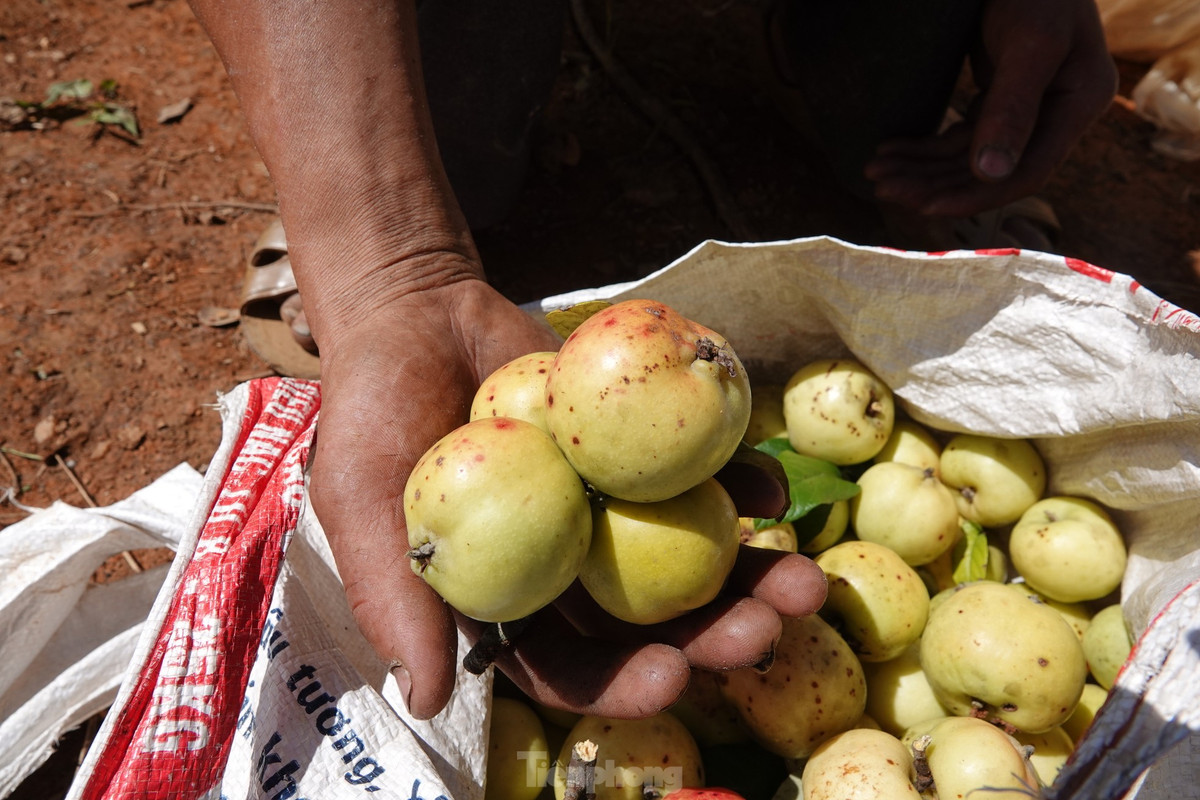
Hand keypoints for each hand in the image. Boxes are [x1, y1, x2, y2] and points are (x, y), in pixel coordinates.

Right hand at [306, 268, 827, 719]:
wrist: (415, 314)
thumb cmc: (373, 410)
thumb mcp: (361, 499)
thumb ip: (393, 596)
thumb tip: (424, 700)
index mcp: (507, 602)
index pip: (568, 667)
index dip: (618, 683)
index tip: (670, 675)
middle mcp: (567, 569)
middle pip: (648, 623)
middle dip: (712, 636)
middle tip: (767, 628)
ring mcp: (610, 512)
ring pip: (689, 558)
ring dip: (751, 575)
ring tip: (808, 579)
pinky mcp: (640, 454)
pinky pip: (699, 475)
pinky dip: (741, 484)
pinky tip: (775, 490)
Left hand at [865, 0, 1116, 216]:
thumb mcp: (1029, 42)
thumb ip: (1013, 106)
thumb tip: (990, 173)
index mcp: (1078, 104)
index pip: (1028, 172)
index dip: (976, 195)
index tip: (925, 207)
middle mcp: (1056, 112)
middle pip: (992, 171)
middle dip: (936, 183)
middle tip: (883, 188)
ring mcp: (1026, 107)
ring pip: (968, 156)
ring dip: (922, 168)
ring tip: (876, 172)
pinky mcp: (998, 97)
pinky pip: (959, 135)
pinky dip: (925, 146)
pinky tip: (890, 151)